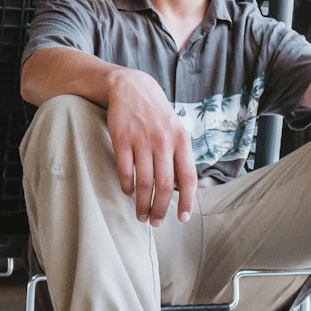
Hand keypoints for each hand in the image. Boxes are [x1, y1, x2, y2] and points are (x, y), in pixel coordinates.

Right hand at [106, 69, 196, 225]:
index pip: (188, 177)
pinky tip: (128, 194)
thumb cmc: (157, 114)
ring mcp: (142, 141)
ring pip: (144, 183)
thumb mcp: (176, 130)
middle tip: (156, 223)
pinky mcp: (122, 139)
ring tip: (142, 216)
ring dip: (142, 204)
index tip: (183, 218)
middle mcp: (164, 142)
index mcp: (181, 141)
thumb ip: (180, 156)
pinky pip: (125, 171)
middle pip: (165, 186)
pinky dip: (127, 187)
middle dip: (161, 209)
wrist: (131, 87)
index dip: (187, 201)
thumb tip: (182, 188)